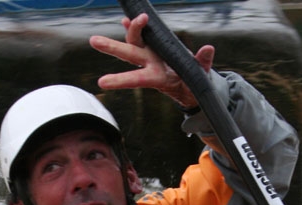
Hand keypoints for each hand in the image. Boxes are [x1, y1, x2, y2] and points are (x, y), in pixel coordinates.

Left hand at [89, 13, 214, 109]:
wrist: (187, 88)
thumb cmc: (192, 86)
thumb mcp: (200, 78)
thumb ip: (203, 63)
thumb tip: (208, 48)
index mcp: (157, 78)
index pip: (136, 78)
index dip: (119, 79)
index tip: (102, 82)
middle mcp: (149, 65)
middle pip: (128, 54)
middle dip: (112, 47)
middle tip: (94, 40)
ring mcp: (150, 57)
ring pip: (134, 42)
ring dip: (128, 30)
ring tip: (123, 19)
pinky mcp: (154, 49)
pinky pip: (142, 37)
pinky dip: (134, 28)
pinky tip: (126, 20)